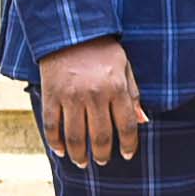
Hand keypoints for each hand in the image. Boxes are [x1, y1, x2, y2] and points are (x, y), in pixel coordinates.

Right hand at [36, 36, 143, 165]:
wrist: (70, 33)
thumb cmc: (103, 51)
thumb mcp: (126, 68)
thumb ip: (133, 96)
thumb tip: (143, 122)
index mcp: (117, 88)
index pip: (127, 125)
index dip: (129, 144)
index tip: (128, 155)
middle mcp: (95, 95)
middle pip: (101, 136)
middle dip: (103, 154)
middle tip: (103, 162)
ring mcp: (70, 97)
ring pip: (75, 136)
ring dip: (79, 154)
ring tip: (82, 162)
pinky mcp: (51, 96)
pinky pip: (52, 125)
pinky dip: (55, 142)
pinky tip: (61, 151)